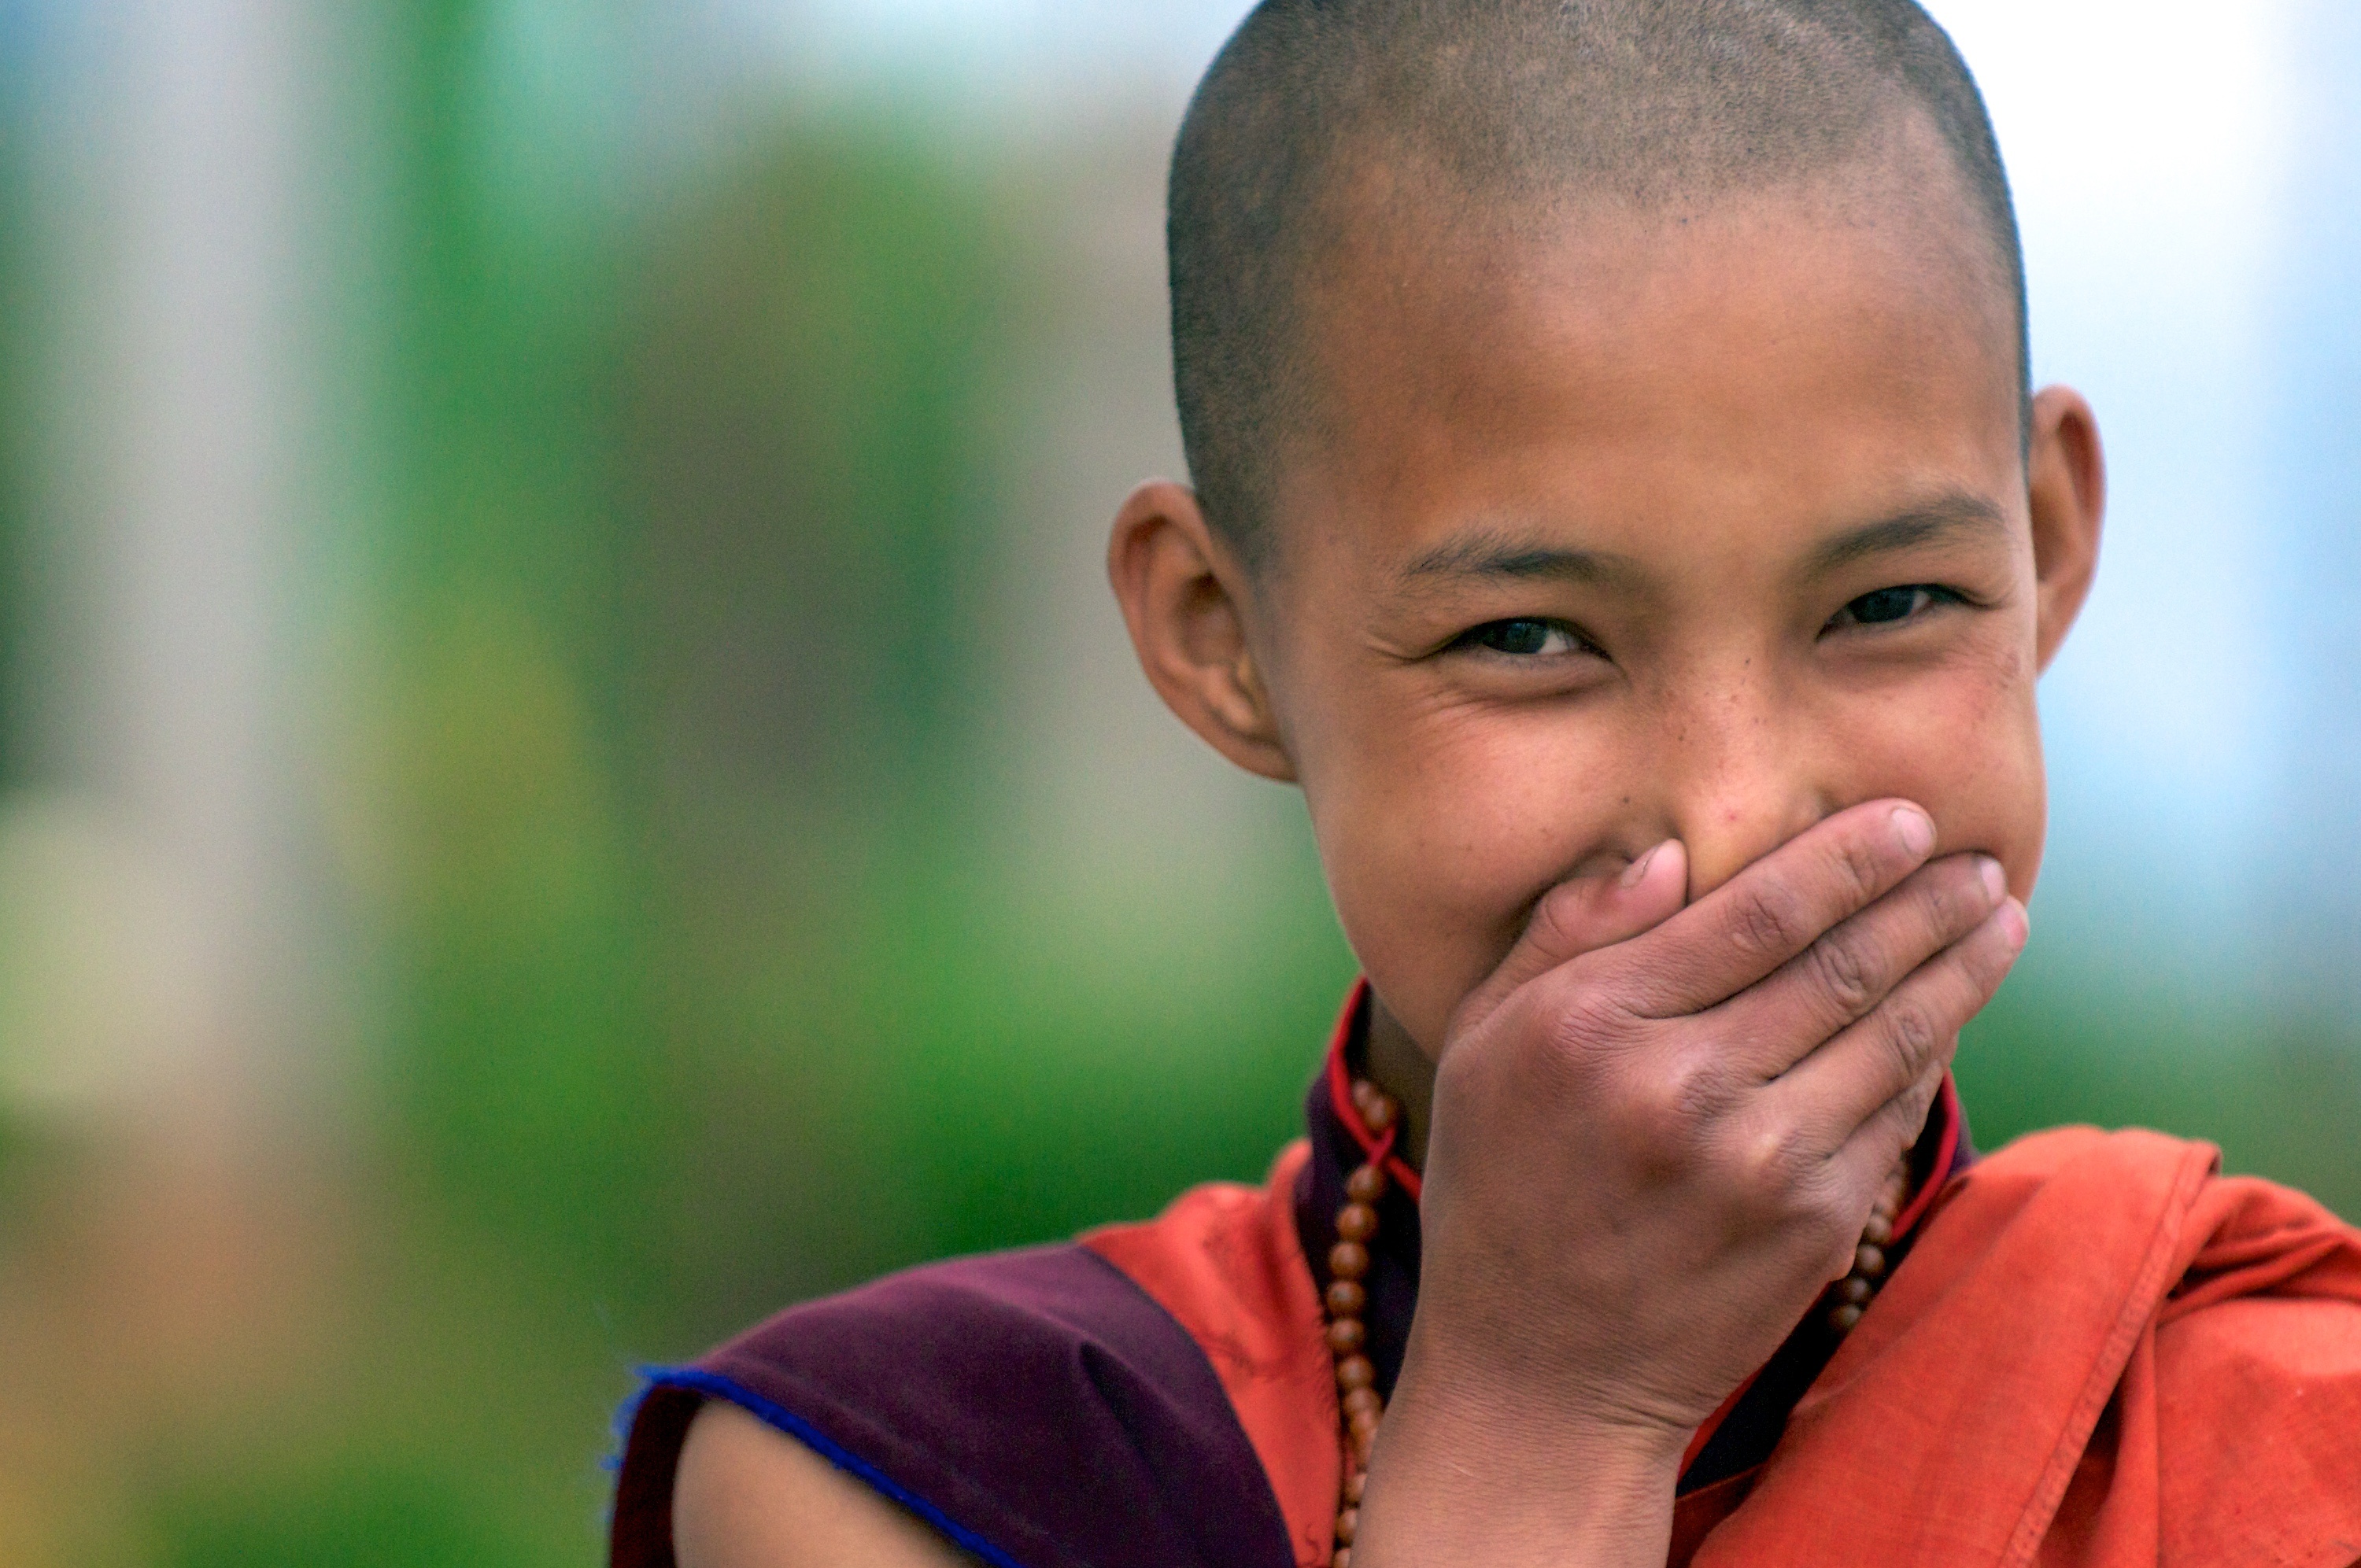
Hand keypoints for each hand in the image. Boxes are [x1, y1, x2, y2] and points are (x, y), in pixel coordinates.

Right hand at [1355, 801, 2027, 1566]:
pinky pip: (1891, 1115)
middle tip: (1981, 859)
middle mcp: (1682, 1088)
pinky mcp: (1813, 1226)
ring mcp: (1759, 1163)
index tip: (1908, 818)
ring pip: (1890, 1036)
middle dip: (1928, 901)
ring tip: (2001, 918)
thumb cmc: (1503, 1181)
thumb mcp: (1481, 1041)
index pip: (1755, 913)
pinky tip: (1953, 1012)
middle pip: (1842, 965)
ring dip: (1960, 968)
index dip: (1846, 858)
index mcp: (1593, 1025)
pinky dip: (1931, 1054)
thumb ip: (1564, 933)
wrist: (1540, 1372)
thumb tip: (1667, 855)